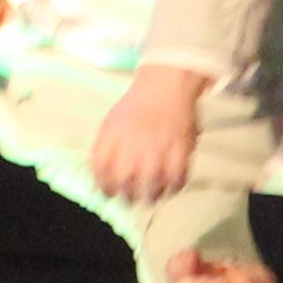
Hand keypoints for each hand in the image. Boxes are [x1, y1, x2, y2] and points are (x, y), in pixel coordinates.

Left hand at [85, 62, 208, 204]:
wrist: (166, 85)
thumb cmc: (136, 108)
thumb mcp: (111, 124)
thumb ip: (104, 151)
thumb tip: (101, 180)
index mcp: (112, 134)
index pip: (101, 170)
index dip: (104, 186)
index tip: (108, 192)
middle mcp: (133, 142)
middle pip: (125, 181)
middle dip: (127, 195)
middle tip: (130, 197)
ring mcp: (158, 146)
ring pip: (152, 184)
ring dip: (150, 196)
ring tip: (150, 196)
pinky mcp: (181, 148)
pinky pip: (178, 178)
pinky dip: (174, 187)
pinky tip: (170, 186)